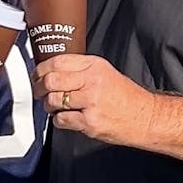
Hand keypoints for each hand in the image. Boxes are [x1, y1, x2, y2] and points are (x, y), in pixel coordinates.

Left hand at [33, 54, 155, 144]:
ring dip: (49, 106)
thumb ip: (81, 70)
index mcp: (94, 66)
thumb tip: (52, 71)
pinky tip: (66, 118)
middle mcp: (92, 81)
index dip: (41, 69)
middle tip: (39, 92)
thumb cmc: (126, 97)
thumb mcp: (105, 72)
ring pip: (53, 101)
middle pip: (51, 80)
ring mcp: (90, 102)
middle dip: (39, 88)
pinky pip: (62, 120)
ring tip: (54, 107)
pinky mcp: (90, 121)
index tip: (36, 75)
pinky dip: (59, 121)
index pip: (57, 62)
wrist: (145, 117)